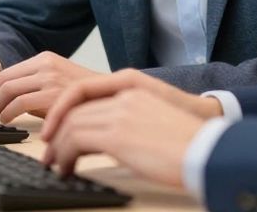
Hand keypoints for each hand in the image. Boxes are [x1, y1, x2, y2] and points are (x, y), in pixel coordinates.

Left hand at [0, 51, 101, 122]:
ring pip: (8, 91)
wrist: (113, 97)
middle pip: (3, 80)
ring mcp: (50, 77)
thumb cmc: (86, 98)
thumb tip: (9, 100)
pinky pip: (19, 103)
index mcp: (45, 58)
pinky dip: (7, 113)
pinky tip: (6, 122)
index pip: (6, 72)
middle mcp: (46, 64)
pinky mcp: (54, 93)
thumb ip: (36, 86)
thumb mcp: (58, 83)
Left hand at [41, 88, 206, 188]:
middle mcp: (124, 95)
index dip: (63, 111)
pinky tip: (67, 169)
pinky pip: (76, 141)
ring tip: (55, 166)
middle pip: (74, 109)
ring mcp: (121, 113)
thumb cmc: (185, 143)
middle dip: (57, 134)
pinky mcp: (118, 135)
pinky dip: (65, 156)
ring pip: (71, 124)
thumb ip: (122, 122)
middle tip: (49, 155)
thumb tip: (94, 143)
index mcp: (132, 86)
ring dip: (58, 147)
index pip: (82, 91)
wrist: (207, 150)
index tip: (53, 130)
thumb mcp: (149, 121)